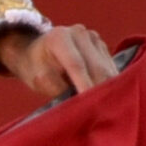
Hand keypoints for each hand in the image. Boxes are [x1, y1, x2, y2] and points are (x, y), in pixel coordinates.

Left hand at [0, 23, 117, 98]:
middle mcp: (79, 33)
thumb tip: (78, 101)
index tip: (91, 104)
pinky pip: (110, 68)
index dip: (85, 85)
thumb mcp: (38, 79)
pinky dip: (110, 83)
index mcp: (59, 38)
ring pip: (107, 69)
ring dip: (109, 89)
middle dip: (100, 91)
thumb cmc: (35, 67)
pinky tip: (109, 98)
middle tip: (104, 112)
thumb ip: (56, 87)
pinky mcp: (102, 46)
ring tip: (108, 109)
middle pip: (96, 67)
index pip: (76, 65)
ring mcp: (93, 37)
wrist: (37, 50)